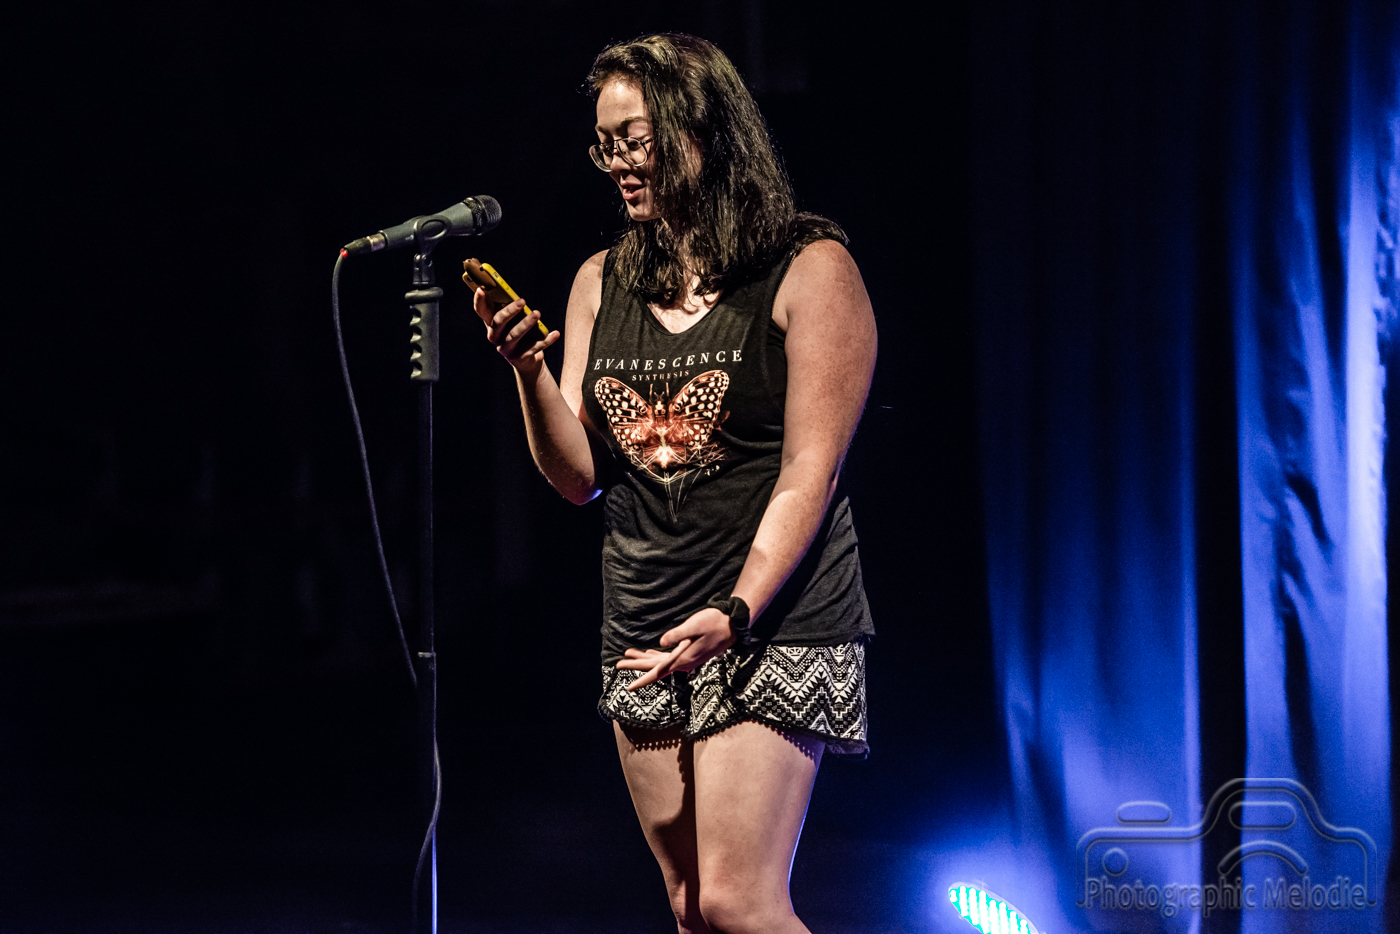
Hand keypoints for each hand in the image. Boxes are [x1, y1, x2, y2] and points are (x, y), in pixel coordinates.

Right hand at [474, 287, 558, 372]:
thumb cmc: (520, 333)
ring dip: (526, 323)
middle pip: (498, 322)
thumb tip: (515, 295)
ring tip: (537, 313)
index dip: (479, 301)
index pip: (481, 311)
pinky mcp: (519, 358)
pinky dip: (546, 340)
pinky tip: (555, 333)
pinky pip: (534, 347)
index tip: (481, 289)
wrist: (527, 361)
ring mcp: (506, 349)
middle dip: (510, 310)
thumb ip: (511, 309)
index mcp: (491, 324)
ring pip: (514, 335)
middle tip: (523, 301)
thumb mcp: (514, 321)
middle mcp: (495, 337)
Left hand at [616, 607, 736, 691]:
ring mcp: (687, 659)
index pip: (658, 672)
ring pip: (660, 662)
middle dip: (636, 665)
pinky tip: (649, 652)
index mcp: (683, 659)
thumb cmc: (714, 623)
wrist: (732, 625)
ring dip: (644, 659)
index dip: (643, 679)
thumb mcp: (694, 626)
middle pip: (655, 667)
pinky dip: (657, 655)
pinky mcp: (689, 653)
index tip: (629, 687)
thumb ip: (677, 635)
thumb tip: (660, 643)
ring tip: (627, 655)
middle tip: (617, 664)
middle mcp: (683, 663)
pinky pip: (668, 657)